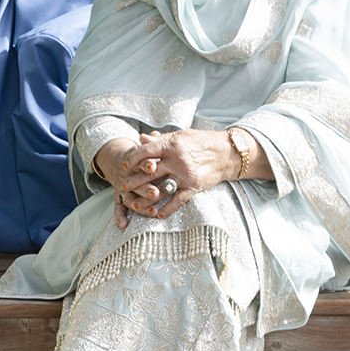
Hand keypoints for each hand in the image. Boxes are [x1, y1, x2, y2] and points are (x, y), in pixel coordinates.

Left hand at [111, 129, 228, 223]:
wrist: (227, 153)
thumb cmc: (201, 141)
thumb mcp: (180, 135)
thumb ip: (160, 139)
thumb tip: (141, 138)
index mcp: (172, 145)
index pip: (147, 151)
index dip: (133, 159)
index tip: (124, 166)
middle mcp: (177, 160)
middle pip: (150, 172)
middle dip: (134, 181)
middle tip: (122, 187)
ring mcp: (185, 175)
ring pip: (161, 189)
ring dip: (146, 198)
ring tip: (133, 205)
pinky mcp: (194, 187)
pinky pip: (178, 200)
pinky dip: (167, 209)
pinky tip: (156, 214)